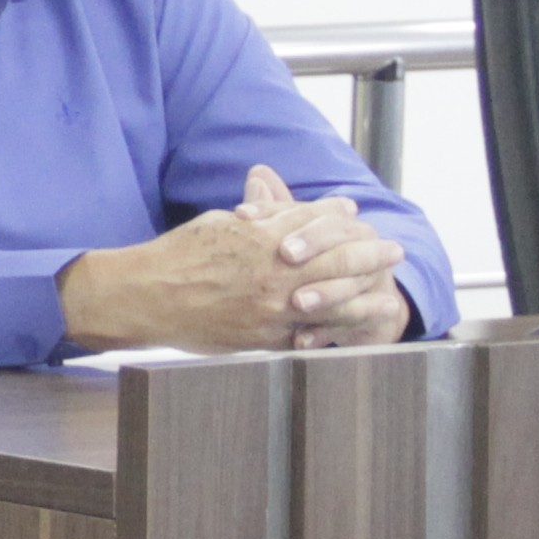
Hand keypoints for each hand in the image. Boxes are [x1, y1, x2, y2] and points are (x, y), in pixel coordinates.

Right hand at [64, 169, 406, 354]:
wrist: (146, 297)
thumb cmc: (177, 256)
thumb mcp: (218, 223)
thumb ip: (254, 214)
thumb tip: (279, 202)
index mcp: (261, 236)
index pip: (314, 221)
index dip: (339, 217)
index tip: (355, 215)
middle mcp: (272, 270)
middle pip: (336, 258)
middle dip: (369, 253)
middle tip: (392, 251)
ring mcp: (272, 306)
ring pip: (333, 298)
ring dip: (368, 293)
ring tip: (391, 294)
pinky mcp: (264, 336)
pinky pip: (311, 332)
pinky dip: (340, 328)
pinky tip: (359, 327)